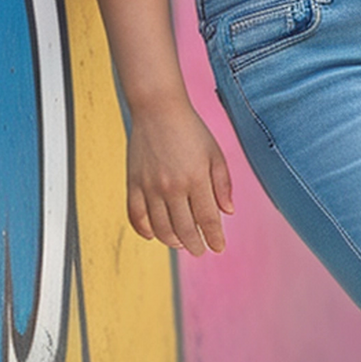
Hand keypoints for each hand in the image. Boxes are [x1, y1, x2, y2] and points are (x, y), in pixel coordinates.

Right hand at [127, 96, 234, 255]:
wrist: (158, 110)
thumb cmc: (191, 131)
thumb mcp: (215, 153)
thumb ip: (222, 184)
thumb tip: (228, 212)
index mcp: (196, 179)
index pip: (207, 219)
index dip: (215, 237)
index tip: (219, 248)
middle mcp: (172, 186)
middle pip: (184, 229)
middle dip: (195, 245)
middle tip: (201, 251)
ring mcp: (149, 187)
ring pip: (160, 228)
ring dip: (172, 241)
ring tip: (182, 244)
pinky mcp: (132, 183)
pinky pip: (136, 216)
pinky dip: (144, 230)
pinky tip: (154, 235)